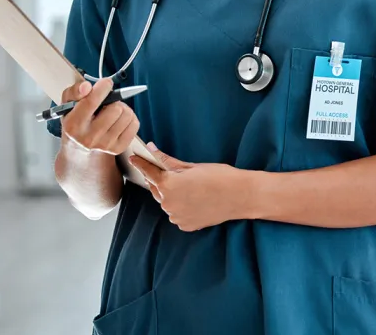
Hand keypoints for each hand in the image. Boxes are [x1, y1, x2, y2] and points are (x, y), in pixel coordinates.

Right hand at [60, 78, 139, 155]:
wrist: (78, 149)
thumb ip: (74, 92)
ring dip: (123, 108)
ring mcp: (104, 145)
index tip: (106, 83)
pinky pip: (134, 124)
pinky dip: (130, 118)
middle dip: (114, 100)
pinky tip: (119, 119)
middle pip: (115, 108)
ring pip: (127, 115)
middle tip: (108, 103)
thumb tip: (87, 86)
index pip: (92, 101)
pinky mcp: (117, 148)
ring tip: (113, 111)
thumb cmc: (75, 122)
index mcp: (73, 125)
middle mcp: (89, 138)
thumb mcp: (67, 105)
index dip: (103, 87)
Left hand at [129, 144, 254, 231]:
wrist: (240, 196)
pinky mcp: (184, 225)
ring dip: (173, 195)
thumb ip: (169, 161)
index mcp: (168, 185)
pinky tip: (197, 200)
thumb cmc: (219, 177)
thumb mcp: (193, 167)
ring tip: (192, 188)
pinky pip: (177, 213)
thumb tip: (152, 150)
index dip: (141, 163)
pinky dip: (182, 207)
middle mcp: (168, 203)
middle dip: (161, 180)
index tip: (134, 158)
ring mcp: (175, 216)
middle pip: (157, 188)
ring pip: (167, 202)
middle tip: (173, 173)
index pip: (148, 172)